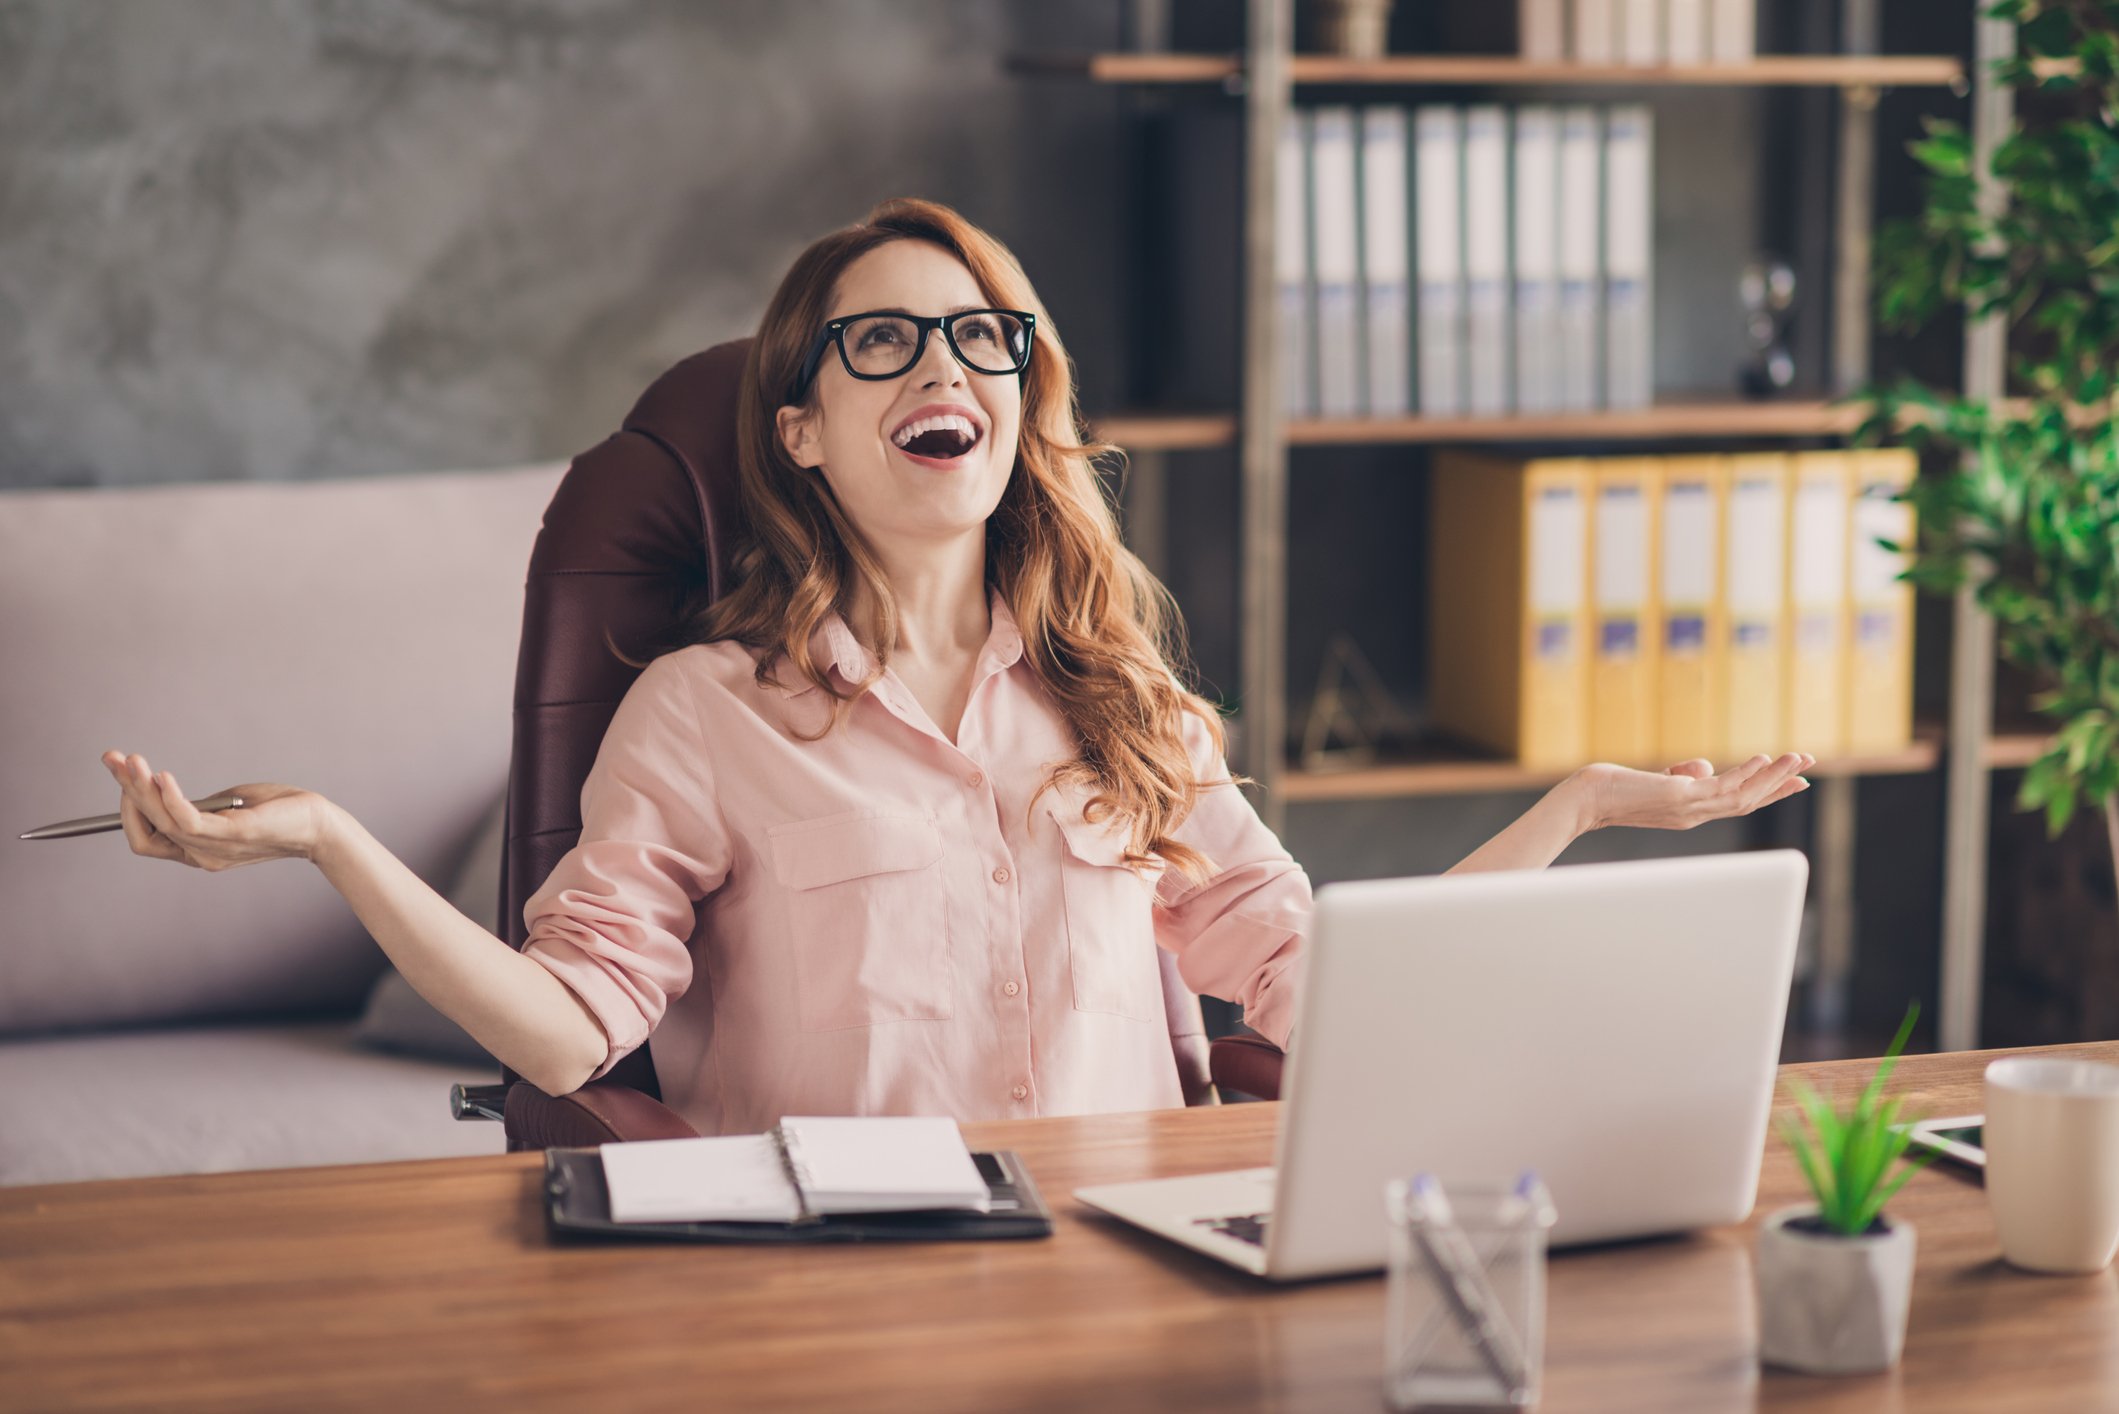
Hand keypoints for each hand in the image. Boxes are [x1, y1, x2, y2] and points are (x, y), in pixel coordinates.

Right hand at [100, 749, 336, 870]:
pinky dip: (171, 798)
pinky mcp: (233, 836)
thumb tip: (164, 785)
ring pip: (162, 822)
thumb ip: (197, 804)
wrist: (319, 824)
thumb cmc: (278, 812)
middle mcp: (200, 855)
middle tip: (113, 758)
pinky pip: (189, 821)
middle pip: (145, 829)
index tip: (123, 774)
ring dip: (141, 788)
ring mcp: (215, 849)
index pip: (144, 838)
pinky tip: (162, 776)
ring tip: (132, 761)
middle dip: (125, 790)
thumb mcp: (227, 807)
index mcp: (196, 850)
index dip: (128, 809)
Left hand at [1570, 752, 1816, 832]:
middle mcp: (1694, 816)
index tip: (1793, 780)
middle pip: (1748, 802)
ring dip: (1773, 778)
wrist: (1582, 801)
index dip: (1767, 792)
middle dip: (1780, 785)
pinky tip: (1763, 758)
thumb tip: (1699, 767)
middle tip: (1809, 770)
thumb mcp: (1655, 781)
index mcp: (1690, 814)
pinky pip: (1722, 788)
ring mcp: (1689, 810)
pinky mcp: (1680, 799)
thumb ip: (1681, 777)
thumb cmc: (1609, 790)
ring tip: (1799, 758)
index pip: (1736, 803)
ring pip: (1743, 797)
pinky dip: (1746, 774)